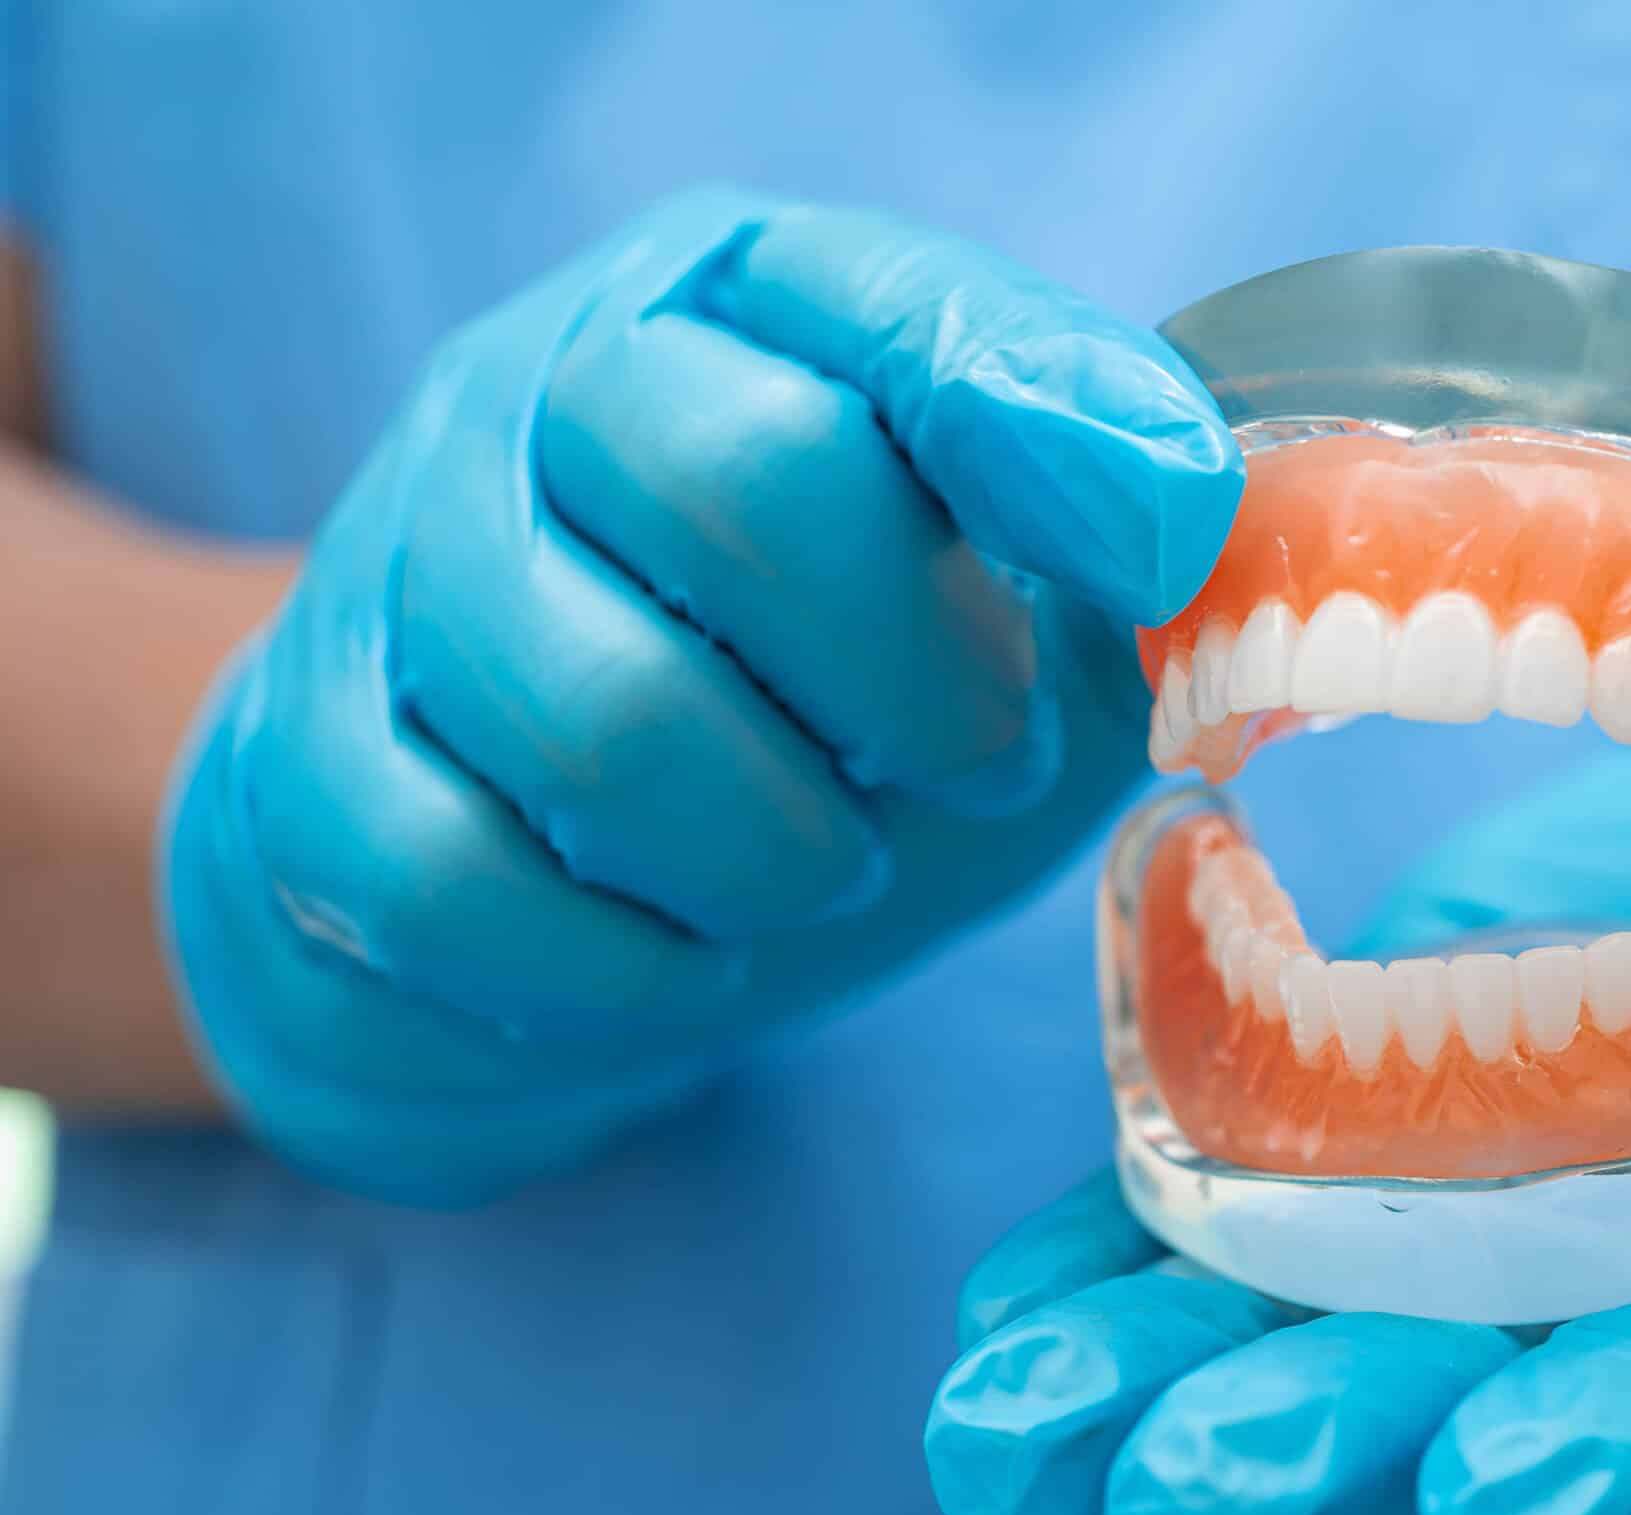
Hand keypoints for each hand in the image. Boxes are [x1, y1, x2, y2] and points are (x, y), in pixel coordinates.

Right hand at [161, 187, 1240, 1203]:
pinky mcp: (301, 765)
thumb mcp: (1007, 615)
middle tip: (970, 765)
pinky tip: (682, 953)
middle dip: (913, 680)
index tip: (1163, 550)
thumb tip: (1202, 527)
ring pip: (600, 711)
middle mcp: (544, 389)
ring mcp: (396, 568)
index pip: (892, 308)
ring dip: (774, 849)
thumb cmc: (813, 720)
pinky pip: (454, 882)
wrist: (535, 863)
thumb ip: (1110, 556)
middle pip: (736, 475)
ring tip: (820, 867)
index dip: (1045, 424)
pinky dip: (621, 964)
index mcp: (741, 310)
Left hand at [923, 654, 1630, 1514]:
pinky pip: (1246, 1182)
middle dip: (1328, 1453)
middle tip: (1174, 1513)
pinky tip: (1005, 1311)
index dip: (1624, 1456)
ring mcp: (1500, 1201)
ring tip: (1001, 1439)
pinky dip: (1127, 1248)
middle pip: (1474, 1388)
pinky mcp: (1398, 1102)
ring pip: (1317, 1313)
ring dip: (1160, 1376)